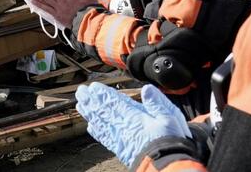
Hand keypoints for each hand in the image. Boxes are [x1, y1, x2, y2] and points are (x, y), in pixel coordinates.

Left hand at [76, 83, 191, 166]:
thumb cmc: (170, 142)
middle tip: (81, 92)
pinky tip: (90, 127)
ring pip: (100, 123)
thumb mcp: (170, 118)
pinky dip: (96, 131)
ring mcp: (120, 139)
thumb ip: (157, 103)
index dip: (103, 94)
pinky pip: (104, 138)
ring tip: (80, 105)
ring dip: (89, 113)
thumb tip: (147, 89)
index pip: (114, 102)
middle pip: (103, 111)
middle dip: (91, 101)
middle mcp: (123, 128)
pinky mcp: (120, 150)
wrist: (165, 167)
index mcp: (135, 118)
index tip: (93, 87)